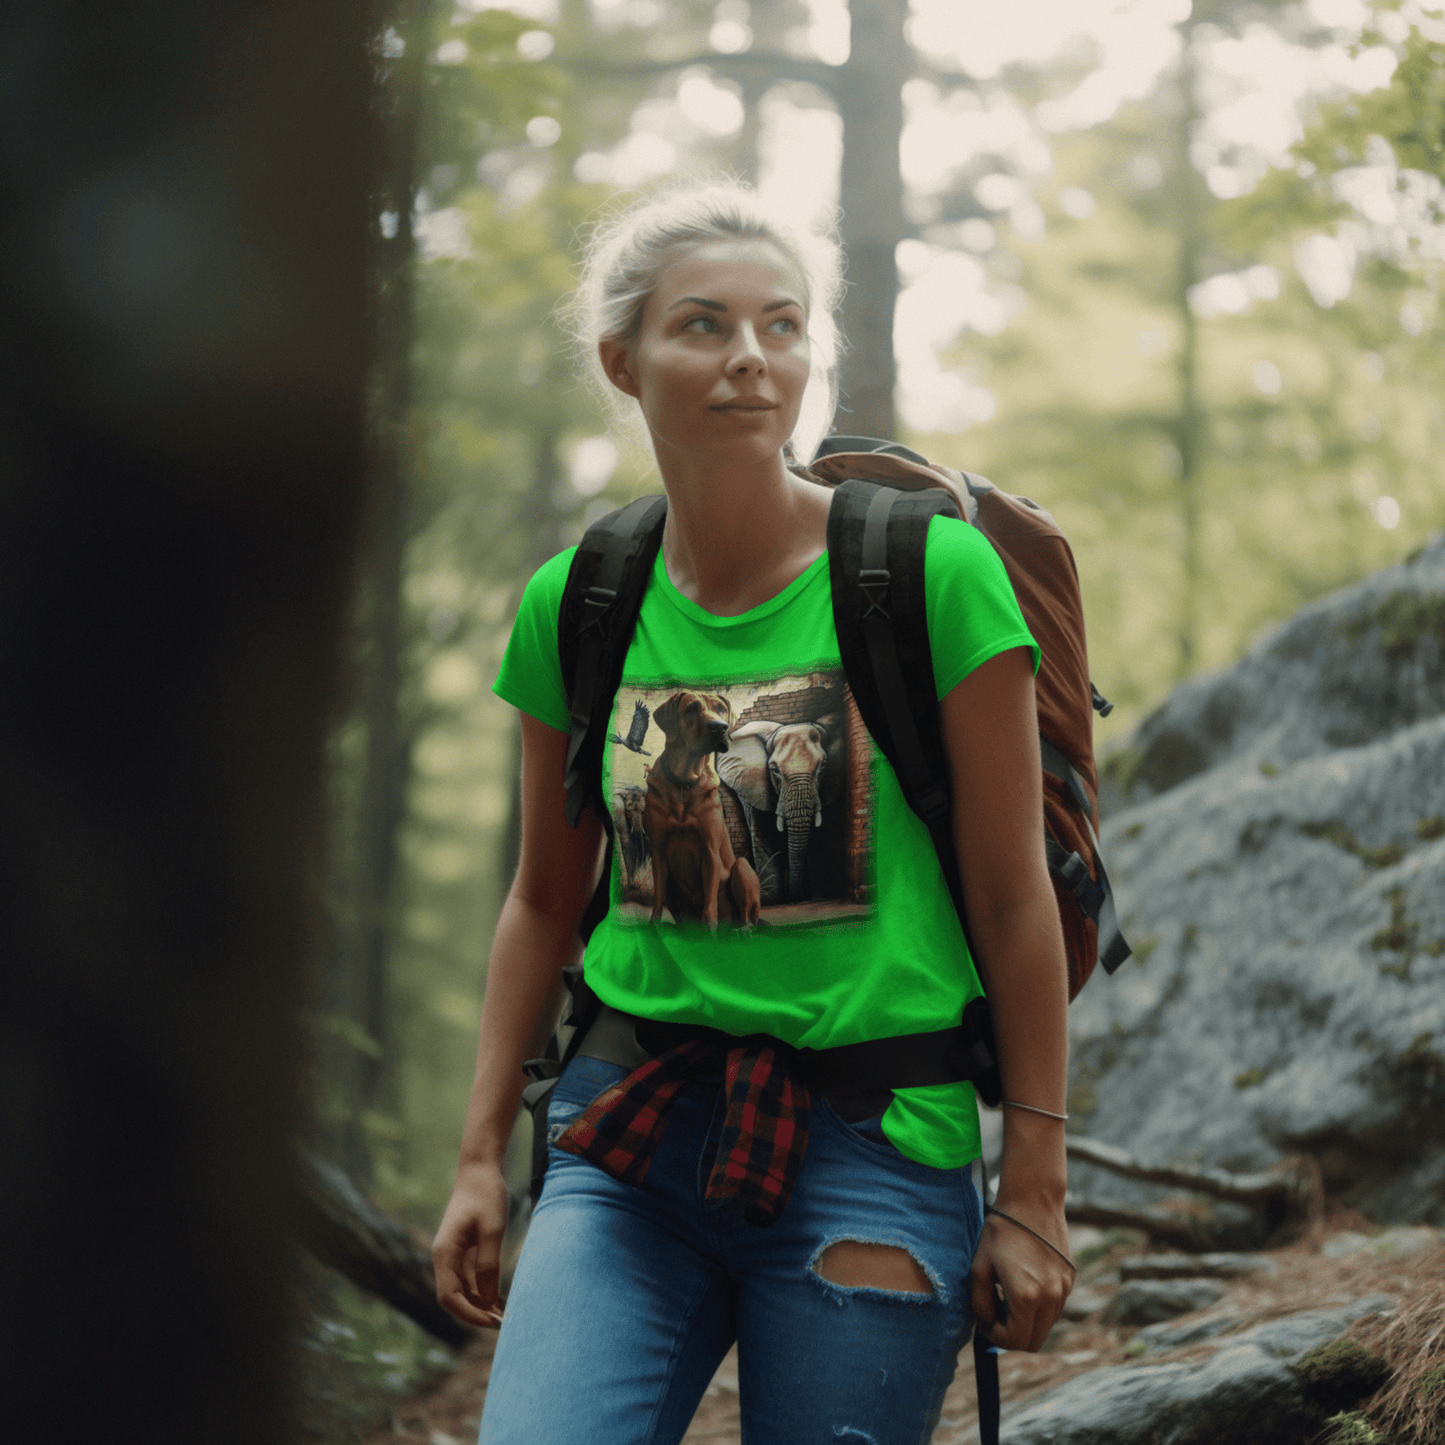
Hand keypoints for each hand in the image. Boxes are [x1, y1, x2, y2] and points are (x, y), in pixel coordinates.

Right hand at [432, 1161, 510, 1328]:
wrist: (480, 1170)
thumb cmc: (486, 1196)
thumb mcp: (492, 1230)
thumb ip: (488, 1265)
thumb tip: (487, 1300)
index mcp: (444, 1254)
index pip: (449, 1298)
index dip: (470, 1314)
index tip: (494, 1321)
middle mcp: (444, 1258)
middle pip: (454, 1299)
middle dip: (476, 1313)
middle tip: (504, 1322)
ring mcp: (453, 1255)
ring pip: (462, 1291)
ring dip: (481, 1304)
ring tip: (506, 1313)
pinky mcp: (463, 1251)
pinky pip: (469, 1279)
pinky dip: (483, 1290)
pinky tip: (502, 1298)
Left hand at [969, 1198, 1072, 1352]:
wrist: (1032, 1200)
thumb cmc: (1001, 1231)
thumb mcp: (980, 1266)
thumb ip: (980, 1303)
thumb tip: (986, 1324)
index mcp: (1026, 1296)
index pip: (1014, 1341)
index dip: (995, 1337)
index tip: (984, 1322)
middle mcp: (1050, 1298)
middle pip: (1033, 1342)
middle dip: (1011, 1335)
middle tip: (995, 1314)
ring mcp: (1063, 1290)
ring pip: (1045, 1327)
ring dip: (1026, 1322)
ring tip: (1007, 1296)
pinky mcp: (1069, 1280)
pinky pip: (1053, 1308)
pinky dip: (1038, 1308)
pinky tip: (1023, 1284)